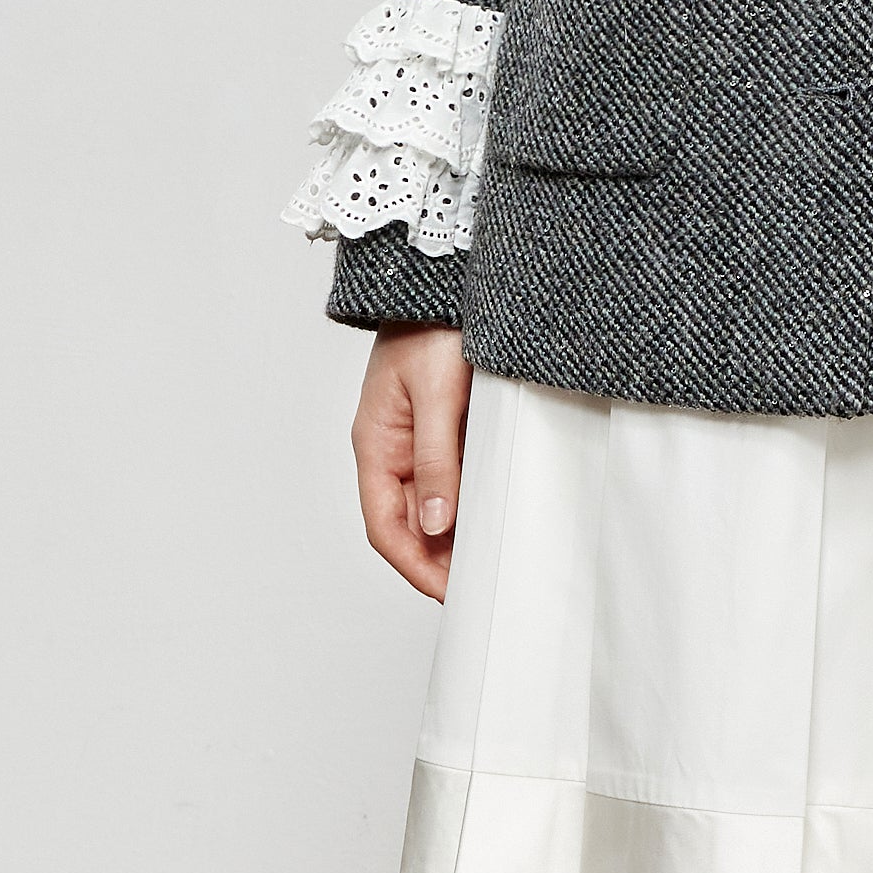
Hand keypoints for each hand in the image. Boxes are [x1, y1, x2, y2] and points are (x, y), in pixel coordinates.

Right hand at [352, 326, 472, 598]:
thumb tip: (435, 524)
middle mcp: (392, 450)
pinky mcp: (447, 430)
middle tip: (482, 583)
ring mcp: (418, 442)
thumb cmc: (432, 326)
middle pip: (408, 524)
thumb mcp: (435, 395)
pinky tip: (496, 516)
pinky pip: (453, 479)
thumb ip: (436, 459)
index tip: (451, 592)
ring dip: (456, 535)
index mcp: (375, 445)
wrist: (443, 280)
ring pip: (432, 506)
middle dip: (439, 560)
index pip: (385, 527)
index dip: (416, 566)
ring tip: (493, 559)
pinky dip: (471, 504)